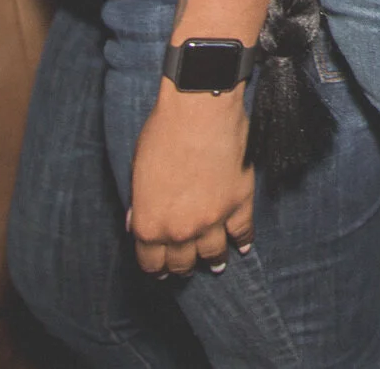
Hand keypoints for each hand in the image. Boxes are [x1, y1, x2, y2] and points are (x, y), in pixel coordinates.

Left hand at [128, 81, 255, 277]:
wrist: (198, 111)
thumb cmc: (162, 133)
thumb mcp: (138, 171)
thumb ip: (139, 204)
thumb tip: (136, 224)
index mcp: (150, 224)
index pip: (150, 262)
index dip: (154, 266)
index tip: (159, 268)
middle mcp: (181, 230)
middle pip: (182, 264)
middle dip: (181, 267)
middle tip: (184, 267)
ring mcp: (213, 219)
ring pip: (213, 254)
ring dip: (212, 261)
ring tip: (215, 264)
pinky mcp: (239, 203)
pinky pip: (243, 232)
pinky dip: (243, 242)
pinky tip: (242, 248)